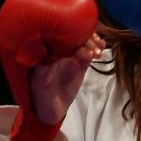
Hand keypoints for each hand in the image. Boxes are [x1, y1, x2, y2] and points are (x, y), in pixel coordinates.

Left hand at [0, 0, 99, 140]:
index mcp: (45, 50)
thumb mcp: (39, 82)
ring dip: (92, 41)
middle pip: (72, 34)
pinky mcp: (80, 63)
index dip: (68, 31)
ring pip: (82, 40)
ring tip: (98, 50)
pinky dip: (96, 48)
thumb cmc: (40, 96)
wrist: (52, 109)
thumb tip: (47, 54)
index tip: (77, 33)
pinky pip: (89, 50)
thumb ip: (43, 68)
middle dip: (83, 36)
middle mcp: (57, 49)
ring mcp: (69, 55)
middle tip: (92, 45)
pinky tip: (101, 49)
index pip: (57, 33)